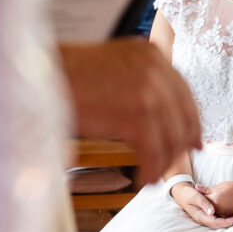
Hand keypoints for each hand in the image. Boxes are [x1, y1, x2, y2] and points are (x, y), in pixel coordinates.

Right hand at [59, 39, 201, 184]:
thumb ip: (138, 82)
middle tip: (174, 164)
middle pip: (182, 114)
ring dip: (163, 161)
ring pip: (170, 136)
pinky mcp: (136, 113)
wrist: (39, 78)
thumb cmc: (65, 77)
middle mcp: (155, 67)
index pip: (183, 91)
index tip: (193, 140)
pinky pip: (154, 150)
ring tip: (151, 176)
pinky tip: (142, 178)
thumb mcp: (112, 69)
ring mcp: (148, 89)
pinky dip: (151, 168)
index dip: (190, 120)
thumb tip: (159, 115)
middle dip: (180, 144)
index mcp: (150, 53)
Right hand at [171, 182, 232, 228]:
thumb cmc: (188, 194)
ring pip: (220, 222)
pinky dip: (227, 216)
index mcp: (201, 216)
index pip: (216, 223)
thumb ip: (204, 203)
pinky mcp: (208, 214)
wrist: (182, 193)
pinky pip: (219, 217)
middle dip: (231, 221)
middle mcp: (204, 219)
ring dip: (230, 219)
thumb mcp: (195, 197)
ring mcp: (206, 217)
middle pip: (220, 224)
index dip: (227, 222)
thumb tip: (212, 212)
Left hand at [196, 180, 232, 216]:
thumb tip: (196, 187)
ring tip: (209, 203)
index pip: (202, 200)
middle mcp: (217, 210)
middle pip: (205, 209)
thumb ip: (207, 189)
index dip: (199, 196)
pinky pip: (218, 216)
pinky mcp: (227, 217)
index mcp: (214, 200)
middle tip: (201, 199)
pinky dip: (215, 213)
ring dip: (208, 209)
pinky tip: (216, 208)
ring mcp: (222, 215)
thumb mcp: (221, 185)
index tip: (197, 193)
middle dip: (203, 205)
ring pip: (211, 213)